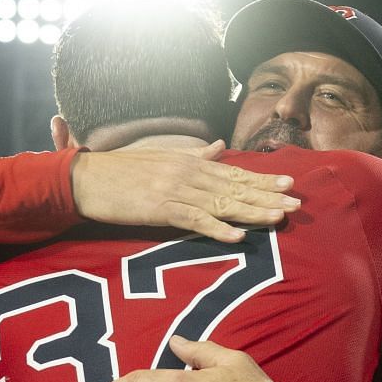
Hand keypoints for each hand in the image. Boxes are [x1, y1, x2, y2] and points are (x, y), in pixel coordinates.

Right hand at [72, 141, 298, 242]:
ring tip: (278, 218)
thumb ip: (194, 154)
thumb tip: (219, 145)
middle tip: (295, 203)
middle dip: (267, 195)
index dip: (263, 178)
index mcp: (189, 162)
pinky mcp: (160, 209)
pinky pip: (194, 220)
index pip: (234, 172)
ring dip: (251, 211)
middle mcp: (188, 173)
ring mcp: (175, 190)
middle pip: (235, 187)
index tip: (289, 181)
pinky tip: (237, 236)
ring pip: (222, 203)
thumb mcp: (162, 158)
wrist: (86, 178)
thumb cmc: (120, 171)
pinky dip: (216, 228)